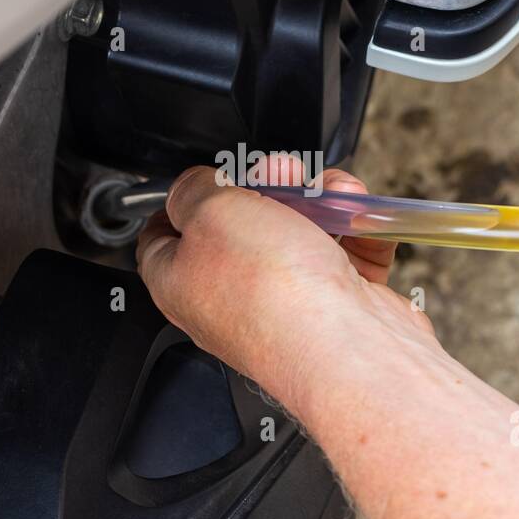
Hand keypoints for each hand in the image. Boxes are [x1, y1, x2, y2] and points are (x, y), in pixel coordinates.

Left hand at [136, 154, 437, 415]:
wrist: (350, 344)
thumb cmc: (274, 293)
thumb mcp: (210, 211)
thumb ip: (192, 189)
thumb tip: (192, 185)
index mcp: (181, 283)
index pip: (162, 238)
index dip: (179, 201)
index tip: (201, 177)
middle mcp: (230, 298)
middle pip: (240, 225)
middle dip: (266, 186)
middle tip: (280, 174)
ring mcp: (286, 302)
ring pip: (297, 232)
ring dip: (318, 201)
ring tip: (330, 193)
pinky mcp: (335, 305)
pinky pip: (342, 253)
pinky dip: (353, 229)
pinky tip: (356, 217)